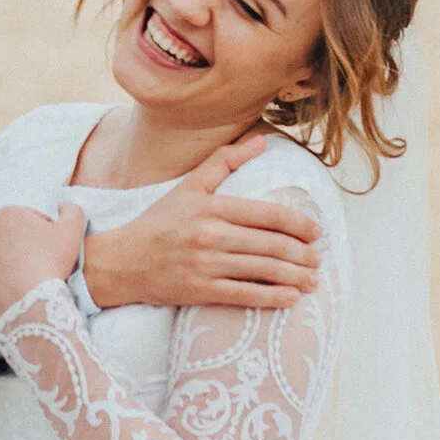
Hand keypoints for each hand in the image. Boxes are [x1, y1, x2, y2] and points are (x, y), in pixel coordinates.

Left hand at [0, 201, 88, 323]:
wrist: (31, 302)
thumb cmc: (51, 264)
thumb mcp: (72, 232)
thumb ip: (71, 210)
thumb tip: (64, 204)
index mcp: (9, 213)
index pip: (26, 220)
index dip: (39, 236)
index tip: (45, 252)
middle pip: (5, 235)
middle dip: (16, 246)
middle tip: (30, 265)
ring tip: (14, 276)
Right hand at [81, 137, 320, 312]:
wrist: (120, 261)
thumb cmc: (158, 223)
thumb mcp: (189, 186)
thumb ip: (224, 162)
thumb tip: (261, 141)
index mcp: (212, 207)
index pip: (267, 214)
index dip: (298, 224)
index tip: (316, 232)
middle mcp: (210, 234)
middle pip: (271, 244)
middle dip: (302, 254)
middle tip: (319, 259)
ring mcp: (205, 265)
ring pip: (263, 271)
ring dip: (295, 277)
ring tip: (313, 280)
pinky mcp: (199, 291)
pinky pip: (245, 295)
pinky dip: (272, 298)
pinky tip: (290, 298)